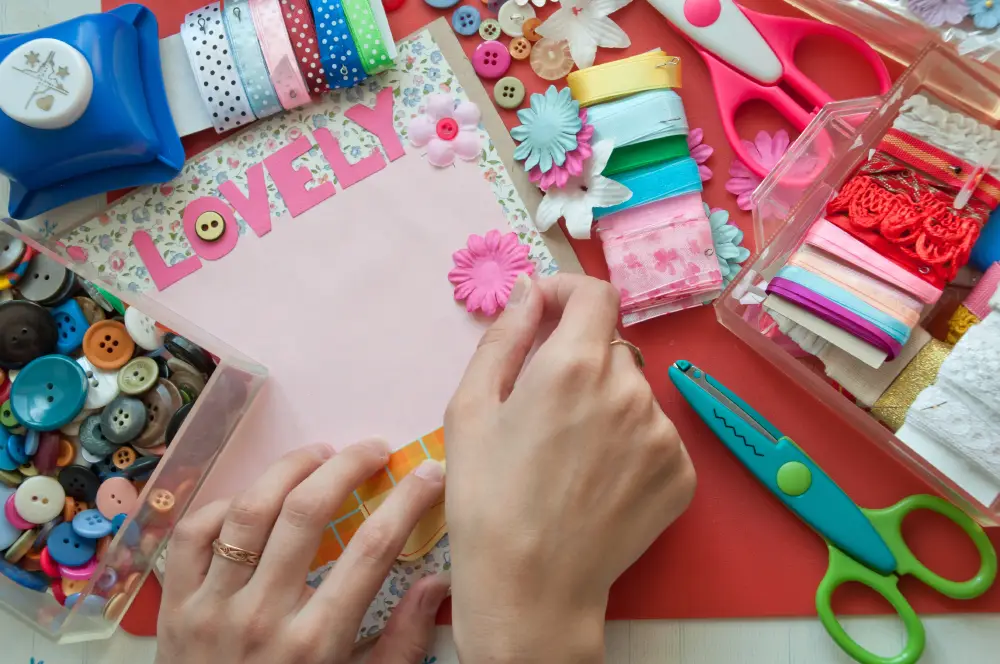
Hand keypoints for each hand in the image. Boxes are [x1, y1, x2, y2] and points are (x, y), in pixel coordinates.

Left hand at [156, 440, 447, 663]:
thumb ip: (401, 644)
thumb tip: (437, 583)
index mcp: (316, 643)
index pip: (373, 549)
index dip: (408, 501)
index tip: (428, 472)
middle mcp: (263, 616)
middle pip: (306, 513)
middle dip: (347, 466)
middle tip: (373, 450)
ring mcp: (212, 607)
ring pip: (249, 511)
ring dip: (289, 469)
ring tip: (319, 455)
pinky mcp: (174, 606)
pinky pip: (192, 534)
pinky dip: (223, 505)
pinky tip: (254, 498)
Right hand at [445, 274, 695, 663]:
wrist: (531, 589)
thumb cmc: (486, 499)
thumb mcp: (469, 408)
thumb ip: (503, 336)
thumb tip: (529, 290)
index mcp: (573, 365)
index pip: (596, 294)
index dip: (568, 293)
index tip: (547, 312)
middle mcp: (629, 390)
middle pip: (611, 347)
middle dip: (578, 360)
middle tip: (544, 407)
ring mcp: (662, 434)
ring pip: (634, 393)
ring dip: (605, 404)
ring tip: (569, 455)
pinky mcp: (681, 473)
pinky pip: (656, 435)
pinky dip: (630, 444)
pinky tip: (597, 480)